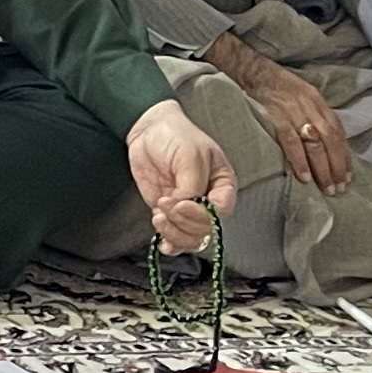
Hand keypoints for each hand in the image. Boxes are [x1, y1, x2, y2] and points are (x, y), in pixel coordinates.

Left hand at [126, 99, 236, 254]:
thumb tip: (184, 208)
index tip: (181, 203)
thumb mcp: (190, 156)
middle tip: (166, 204)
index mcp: (223, 185)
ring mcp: (187, 208)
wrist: (148, 129)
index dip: (201, 215)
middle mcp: (208, 200)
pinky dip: (169, 242)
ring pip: (190, 237)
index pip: (221, 212)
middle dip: (183, 222)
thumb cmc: (176, 136)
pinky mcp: (169, 212)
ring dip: (174, 232)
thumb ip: (191, 185)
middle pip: (205, 229)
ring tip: (159, 215)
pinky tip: (163, 242)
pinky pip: (174, 236)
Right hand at [207, 36, 351, 192]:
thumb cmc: (275, 86)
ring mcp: (293, 112)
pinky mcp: (276, 117)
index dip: (344, 156)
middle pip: (330, 140)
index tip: (347, 176)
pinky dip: (299, 160)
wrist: (252, 70)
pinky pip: (291, 142)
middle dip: (336, 166)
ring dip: (323, 168)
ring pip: (315, 144)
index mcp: (317, 101)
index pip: (337, 132)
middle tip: (339, 188)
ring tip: (327, 187)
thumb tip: (323, 143)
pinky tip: (304, 176)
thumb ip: (313, 115)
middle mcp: (310, 106)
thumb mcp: (301, 95)